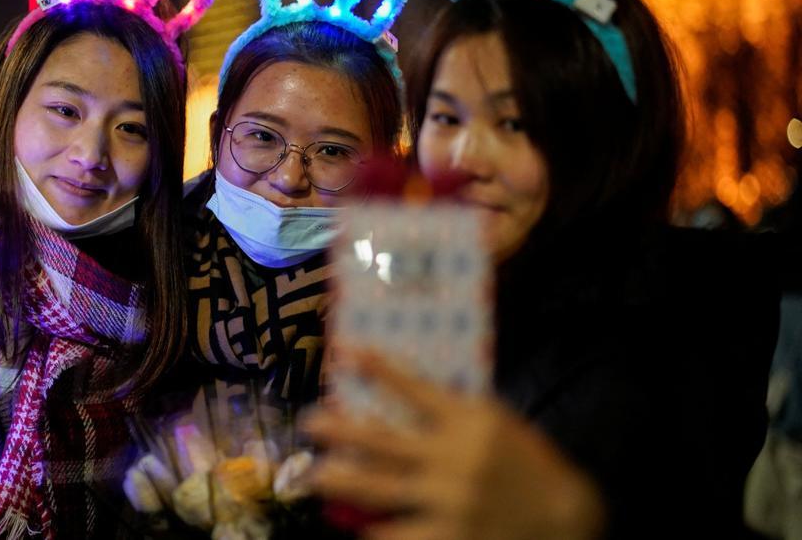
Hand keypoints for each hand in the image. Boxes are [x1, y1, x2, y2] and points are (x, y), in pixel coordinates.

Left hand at [302, 348, 602, 539]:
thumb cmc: (527, 465)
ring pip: (377, 490)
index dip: (380, 370)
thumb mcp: (497, 424)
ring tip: (317, 475)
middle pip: (380, 441)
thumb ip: (453, 411)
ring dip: (341, 480)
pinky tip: (359, 527)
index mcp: (469, 421)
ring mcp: (448, 502)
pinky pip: (398, 535)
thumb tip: (399, 392)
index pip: (415, 389)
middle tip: (310, 423)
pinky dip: (376, 531)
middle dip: (339, 430)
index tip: (348, 354)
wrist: (566, 519)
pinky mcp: (448, 539)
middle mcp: (453, 459)